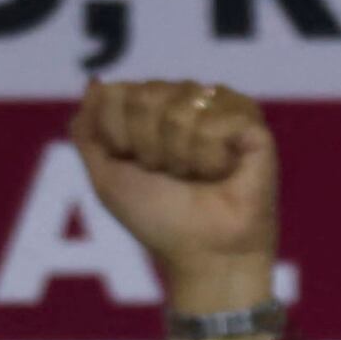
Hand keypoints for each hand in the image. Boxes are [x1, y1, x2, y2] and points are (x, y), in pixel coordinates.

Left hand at [73, 81, 278, 306]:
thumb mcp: (106, 177)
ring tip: (199, 178)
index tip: (138, 169)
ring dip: (182, 157)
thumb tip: (95, 83)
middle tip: (172, 176)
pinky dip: (211, 158)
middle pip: (148, 96)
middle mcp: (187, 101)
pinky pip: (215, 121)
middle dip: (150, 147)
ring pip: (182, 108)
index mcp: (153, 108)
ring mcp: (221, 109)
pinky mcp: (252, 124)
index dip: (119, 138)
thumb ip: (88, 129)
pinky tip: (224, 174)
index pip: (118, 94)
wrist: (203, 255)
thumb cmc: (159, 221)